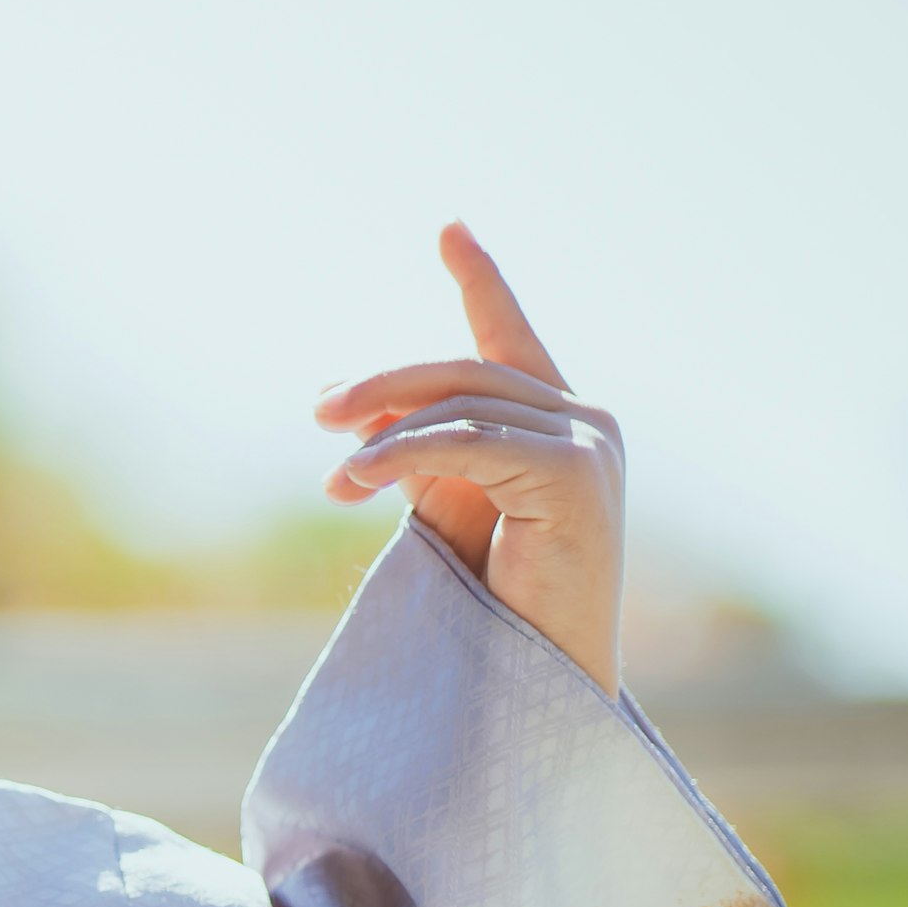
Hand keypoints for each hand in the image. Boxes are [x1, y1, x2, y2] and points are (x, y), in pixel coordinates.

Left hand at [318, 223, 626, 691]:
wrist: (539, 680)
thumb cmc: (494, 605)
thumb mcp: (448, 507)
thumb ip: (416, 449)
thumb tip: (345, 404)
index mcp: (557, 424)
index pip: (508, 339)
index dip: (480, 281)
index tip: (448, 226)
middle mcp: (587, 422)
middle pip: (466, 371)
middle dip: (385, 386)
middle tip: (318, 411)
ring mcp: (590, 444)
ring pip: (461, 405)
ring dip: (383, 438)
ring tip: (335, 478)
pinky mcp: (575, 474)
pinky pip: (469, 443)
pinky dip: (404, 455)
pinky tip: (357, 479)